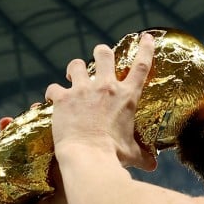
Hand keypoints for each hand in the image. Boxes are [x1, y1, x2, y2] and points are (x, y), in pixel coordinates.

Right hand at [0, 113, 68, 203]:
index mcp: (48, 171)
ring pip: (8, 144)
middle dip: (24, 124)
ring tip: (4, 123)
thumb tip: (87, 157)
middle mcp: (31, 169)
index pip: (48, 141)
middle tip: (24, 113)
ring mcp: (12, 173)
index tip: (45, 110)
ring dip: (5, 132)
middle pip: (27, 139)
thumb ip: (71, 181)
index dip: (46, 125)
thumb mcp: (62, 200)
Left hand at [46, 32, 157, 170]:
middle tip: (99, 60)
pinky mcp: (62, 98)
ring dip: (75, 70)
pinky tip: (51, 99)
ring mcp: (83, 90)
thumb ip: (143, 156)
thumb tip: (152, 167)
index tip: (146, 37)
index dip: (145, 48)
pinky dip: (52, 93)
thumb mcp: (132, 154)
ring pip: (76, 65)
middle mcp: (106, 87)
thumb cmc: (114, 156)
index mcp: (127, 97)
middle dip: (102, 53)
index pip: (141, 66)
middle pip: (104, 54)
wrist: (88, 157)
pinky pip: (53, 88)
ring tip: (72, 78)